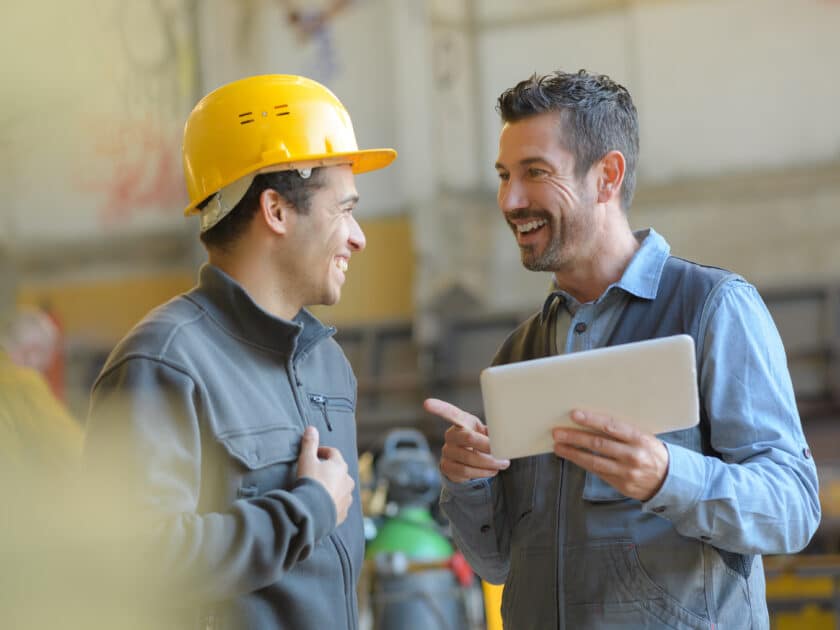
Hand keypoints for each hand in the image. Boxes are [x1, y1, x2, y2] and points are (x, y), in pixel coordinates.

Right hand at [296, 426, 354, 524]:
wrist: (312, 511)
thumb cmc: (310, 482)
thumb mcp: (306, 459)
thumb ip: (309, 443)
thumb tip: (311, 428)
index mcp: (340, 466)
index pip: (333, 453)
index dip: (322, 451)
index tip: (313, 454)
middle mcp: (347, 481)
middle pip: (339, 471)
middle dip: (329, 470)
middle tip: (316, 472)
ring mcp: (346, 497)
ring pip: (342, 488)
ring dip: (333, 487)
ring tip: (320, 490)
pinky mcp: (343, 513)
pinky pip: (339, 504)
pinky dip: (333, 503)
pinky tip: (323, 505)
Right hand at [424, 398, 509, 482]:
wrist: (471, 461)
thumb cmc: (482, 440)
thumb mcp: (487, 431)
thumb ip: (495, 431)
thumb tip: (509, 433)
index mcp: (461, 421)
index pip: (449, 413)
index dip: (438, 408)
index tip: (426, 403)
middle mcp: (450, 435)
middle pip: (468, 438)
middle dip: (488, 447)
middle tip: (503, 453)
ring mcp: (446, 451)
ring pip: (469, 458)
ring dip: (490, 463)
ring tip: (503, 463)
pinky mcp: (446, 466)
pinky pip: (465, 472)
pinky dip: (482, 473)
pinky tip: (492, 470)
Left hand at [552, 410, 668, 501]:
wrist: (671, 480)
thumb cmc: (652, 452)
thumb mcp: (644, 437)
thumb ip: (623, 431)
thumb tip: (593, 420)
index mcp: (640, 439)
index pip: (612, 426)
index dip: (592, 420)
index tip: (574, 415)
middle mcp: (633, 456)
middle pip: (599, 444)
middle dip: (575, 437)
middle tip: (558, 432)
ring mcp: (627, 472)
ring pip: (594, 461)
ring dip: (573, 453)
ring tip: (558, 446)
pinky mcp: (621, 485)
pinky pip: (598, 472)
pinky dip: (582, 463)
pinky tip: (571, 456)